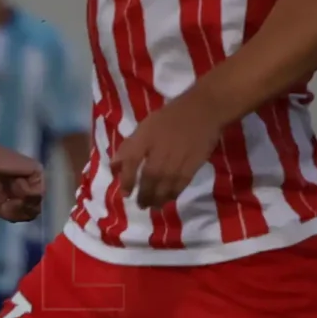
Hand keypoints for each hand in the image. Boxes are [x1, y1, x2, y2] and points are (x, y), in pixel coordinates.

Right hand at [0, 145, 45, 223]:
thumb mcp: (0, 209)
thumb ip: (19, 215)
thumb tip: (36, 211)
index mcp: (22, 194)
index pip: (30, 213)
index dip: (18, 215)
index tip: (6, 206)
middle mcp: (32, 186)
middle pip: (36, 209)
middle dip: (20, 208)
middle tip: (8, 199)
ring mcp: (36, 178)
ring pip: (38, 202)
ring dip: (20, 199)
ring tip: (10, 186)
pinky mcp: (38, 171)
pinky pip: (38, 192)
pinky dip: (23, 190)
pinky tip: (15, 179)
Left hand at [110, 93, 222, 208]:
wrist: (202, 111)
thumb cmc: (169, 117)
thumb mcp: (143, 127)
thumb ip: (128, 147)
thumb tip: (114, 166)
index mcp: (144, 140)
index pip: (130, 164)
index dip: (126, 181)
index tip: (125, 193)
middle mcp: (159, 153)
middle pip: (148, 180)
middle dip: (143, 195)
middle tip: (140, 205)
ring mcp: (177, 160)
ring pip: (165, 186)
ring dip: (158, 199)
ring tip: (153, 206)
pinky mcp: (193, 165)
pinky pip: (181, 184)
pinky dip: (173, 194)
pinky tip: (169, 199)